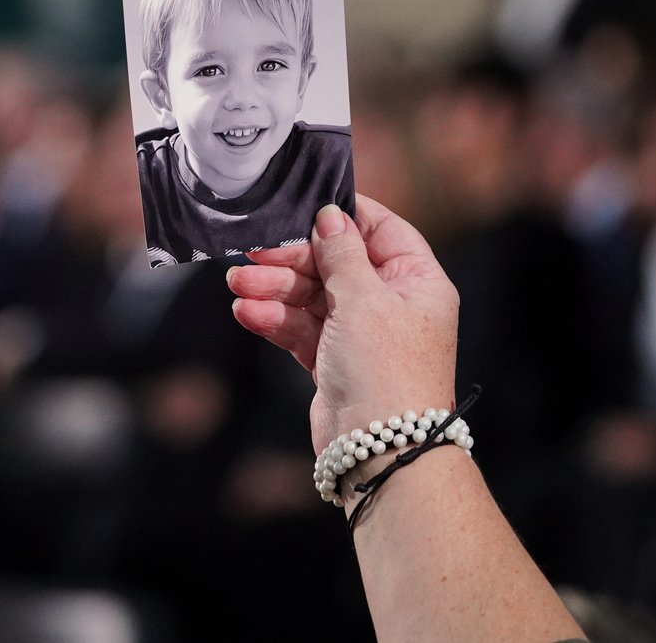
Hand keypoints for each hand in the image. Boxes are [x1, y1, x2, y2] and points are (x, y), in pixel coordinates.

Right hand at [227, 195, 458, 452]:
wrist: (381, 450)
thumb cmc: (386, 370)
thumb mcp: (365, 299)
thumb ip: (342, 254)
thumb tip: (331, 216)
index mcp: (417, 280)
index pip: (380, 230)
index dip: (341, 218)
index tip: (302, 206)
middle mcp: (393, 303)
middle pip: (336, 264)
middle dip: (292, 260)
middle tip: (252, 253)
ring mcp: (363, 334)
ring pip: (312, 297)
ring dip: (275, 289)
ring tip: (238, 286)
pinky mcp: (335, 361)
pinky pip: (302, 329)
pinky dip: (276, 320)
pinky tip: (247, 312)